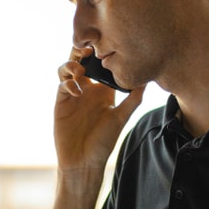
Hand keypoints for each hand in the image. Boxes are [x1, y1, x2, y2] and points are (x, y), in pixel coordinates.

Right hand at [54, 49, 144, 172]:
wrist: (83, 161)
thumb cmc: (103, 142)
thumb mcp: (121, 117)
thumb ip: (133, 98)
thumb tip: (146, 79)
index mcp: (103, 90)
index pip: (101, 65)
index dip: (102, 52)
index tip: (108, 46)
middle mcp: (87, 89)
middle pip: (81, 61)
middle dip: (83, 50)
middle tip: (90, 48)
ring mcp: (73, 94)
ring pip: (67, 68)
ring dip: (72, 64)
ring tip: (80, 69)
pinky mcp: (61, 102)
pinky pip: (62, 85)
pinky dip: (68, 82)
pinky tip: (77, 89)